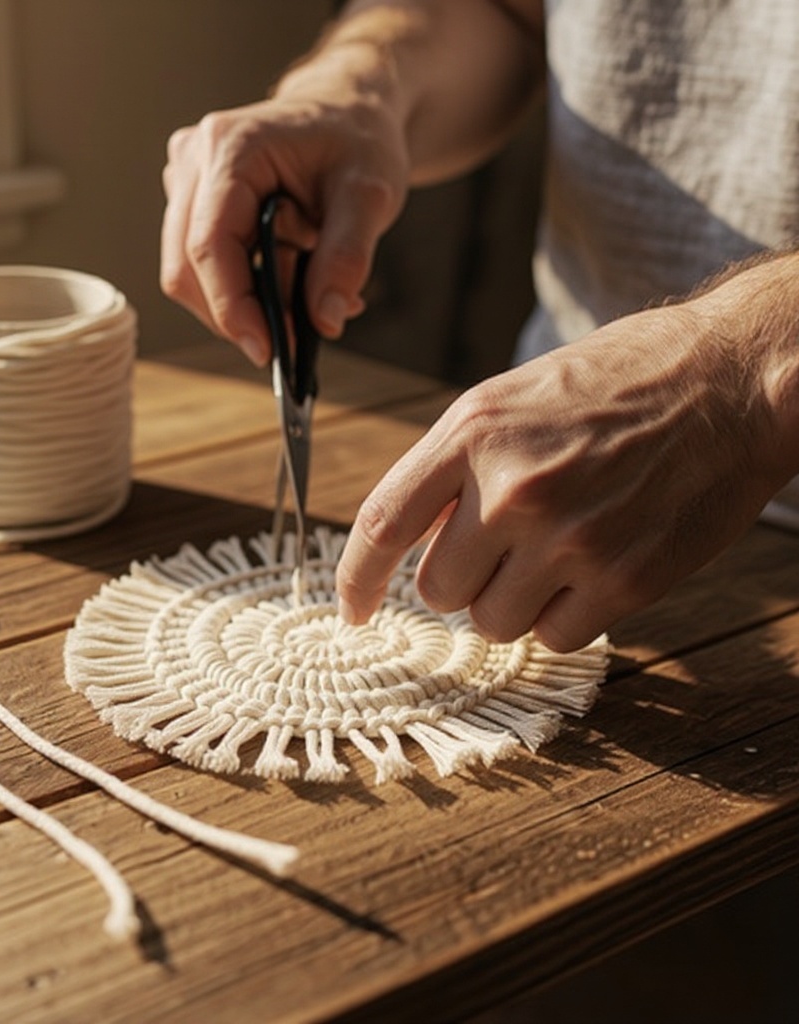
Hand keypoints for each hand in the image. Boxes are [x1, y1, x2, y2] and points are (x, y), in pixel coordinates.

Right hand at [160, 89, 408, 364]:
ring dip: (244, 304)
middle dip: (237, 315)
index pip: (209, 246)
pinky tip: (290, 279)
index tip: (267, 351)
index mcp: (231, 147)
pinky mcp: (192, 204)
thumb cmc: (357, 140)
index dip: (232, 308)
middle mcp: (194, 160)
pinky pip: (204, 267)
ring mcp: (186, 182)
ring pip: (189, 275)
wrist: (347, 112)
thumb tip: (325, 321)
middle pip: (187, 269)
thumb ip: (347, 257)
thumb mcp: (371, 195)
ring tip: (305, 296)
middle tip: (293, 338)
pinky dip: (245, 290)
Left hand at [336, 301, 786, 650]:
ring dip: (511, 601)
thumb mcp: (511, 401)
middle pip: (437, 590)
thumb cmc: (613, 386)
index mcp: (472, 432)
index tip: (352, 610)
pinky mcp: (622, 580)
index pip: (383, 524)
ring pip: (492, 623)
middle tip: (503, 547)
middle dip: (461, 579)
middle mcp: (512, 487)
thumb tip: (418, 544)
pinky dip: (562, 617)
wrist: (729, 380)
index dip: (355, 578)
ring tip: (555, 550)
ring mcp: (568, 537)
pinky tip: (591, 569)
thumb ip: (453, 469)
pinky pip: (553, 639)